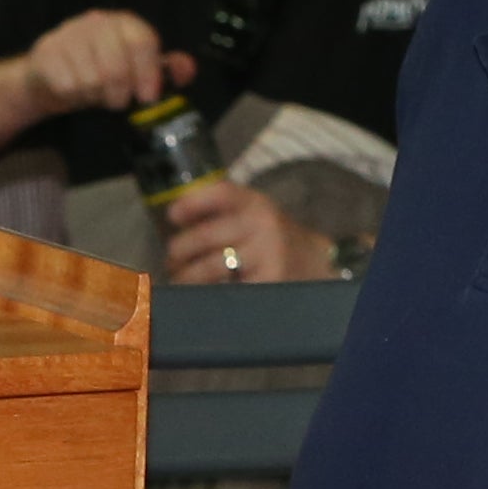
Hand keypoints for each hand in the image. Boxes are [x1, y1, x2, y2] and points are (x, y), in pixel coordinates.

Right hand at [19, 9, 179, 118]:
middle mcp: (97, 22)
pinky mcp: (46, 52)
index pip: (142, 42)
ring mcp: (69, 34)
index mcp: (124, 22)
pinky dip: (72, 97)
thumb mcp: (134, 71)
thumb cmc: (98, 72)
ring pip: (91, 80)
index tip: (147, 98)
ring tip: (90, 93)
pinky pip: (67, 86)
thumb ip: (163, 69)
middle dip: (119, 94)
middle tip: (116, 101)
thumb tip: (187, 69)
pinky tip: (71, 91)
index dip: (148, 73)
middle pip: (116, 67)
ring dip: (93, 97)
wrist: (48, 76)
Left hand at [154, 180, 334, 285]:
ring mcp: (267, 254)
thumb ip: (221, 212)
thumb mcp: (253, 215)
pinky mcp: (268, 282)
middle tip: (173, 260)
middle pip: (205, 236)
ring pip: (210, 267)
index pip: (221, 193)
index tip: (172, 216)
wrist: (314, 264)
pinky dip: (208, 294)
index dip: (192, 203)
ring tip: (181, 280)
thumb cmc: (270, 239)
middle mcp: (262, 225)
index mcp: (255, 203)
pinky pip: (226, 291)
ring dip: (187, 276)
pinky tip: (204, 295)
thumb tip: (173, 218)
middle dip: (179, 251)